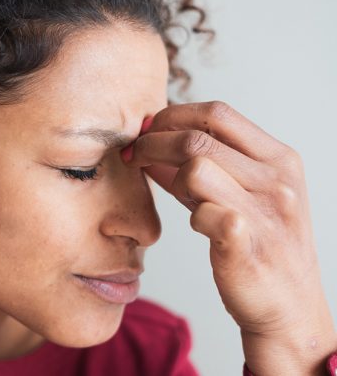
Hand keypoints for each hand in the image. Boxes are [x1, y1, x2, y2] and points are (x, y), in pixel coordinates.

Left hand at [122, 101, 336, 374]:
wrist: (289, 308)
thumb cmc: (260, 247)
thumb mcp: (241, 196)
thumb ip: (202, 169)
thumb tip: (151, 142)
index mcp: (279, 160)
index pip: (217, 114)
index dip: (173, 116)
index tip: (146, 129)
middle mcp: (277, 180)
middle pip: (198, 137)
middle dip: (153, 140)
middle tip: (132, 153)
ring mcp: (265, 212)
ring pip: (195, 168)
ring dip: (168, 176)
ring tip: (166, 190)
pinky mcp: (246, 244)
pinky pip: (201, 213)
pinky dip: (190, 215)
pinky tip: (196, 224)